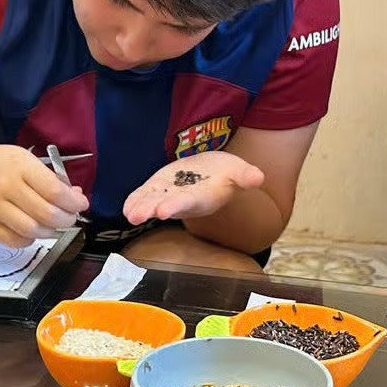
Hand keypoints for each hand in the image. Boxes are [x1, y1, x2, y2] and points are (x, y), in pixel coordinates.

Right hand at [0, 144, 88, 246]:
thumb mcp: (18, 158)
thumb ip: (46, 177)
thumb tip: (74, 195)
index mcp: (18, 165)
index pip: (55, 190)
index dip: (74, 202)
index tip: (80, 204)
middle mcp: (6, 187)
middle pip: (47, 214)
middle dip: (66, 219)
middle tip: (69, 217)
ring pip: (33, 231)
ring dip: (49, 232)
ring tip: (51, 224)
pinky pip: (15, 241)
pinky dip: (29, 240)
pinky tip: (30, 230)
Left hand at [123, 151, 264, 225]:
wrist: (213, 171)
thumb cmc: (227, 172)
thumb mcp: (239, 170)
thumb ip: (246, 175)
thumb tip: (259, 177)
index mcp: (203, 197)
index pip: (189, 202)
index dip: (176, 206)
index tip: (164, 211)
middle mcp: (184, 200)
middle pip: (166, 206)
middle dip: (153, 210)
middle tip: (139, 215)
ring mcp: (169, 195)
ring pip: (153, 203)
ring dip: (141, 208)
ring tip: (130, 214)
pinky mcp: (159, 188)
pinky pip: (146, 196)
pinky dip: (136, 200)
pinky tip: (127, 207)